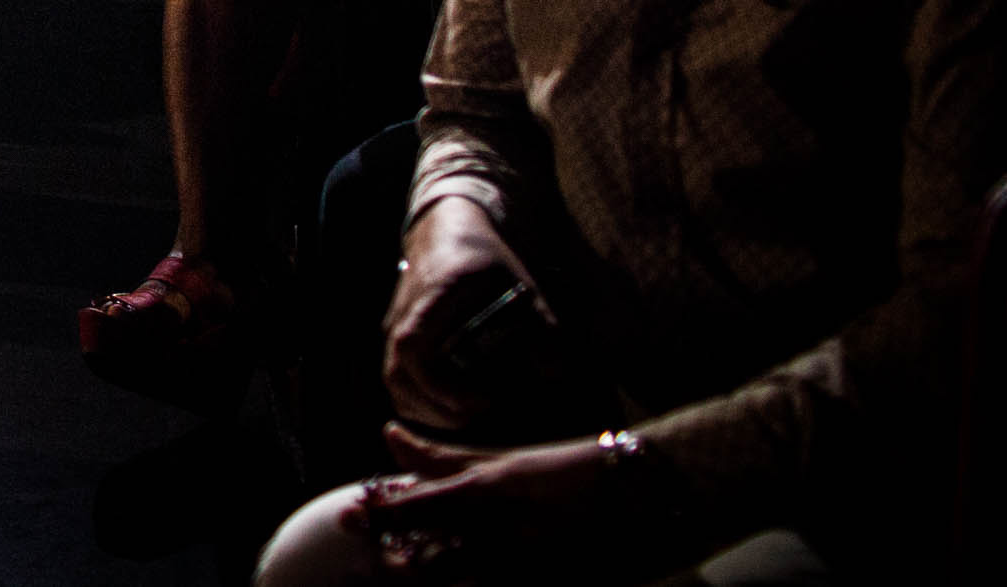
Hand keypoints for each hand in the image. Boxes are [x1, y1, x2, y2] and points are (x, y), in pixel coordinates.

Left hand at [341, 432, 647, 576]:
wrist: (657, 495)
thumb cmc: (576, 468)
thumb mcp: (507, 458)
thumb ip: (444, 456)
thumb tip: (389, 435)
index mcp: (487, 492)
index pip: (411, 510)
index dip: (373, 517)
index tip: (350, 517)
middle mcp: (502, 535)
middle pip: (424, 563)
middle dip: (398, 562)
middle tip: (387, 557)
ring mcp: (529, 571)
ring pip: (457, 586)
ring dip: (436, 578)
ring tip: (423, 568)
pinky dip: (472, 586)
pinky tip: (471, 578)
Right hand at [382, 196, 526, 432]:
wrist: (445, 231)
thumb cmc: (482, 258)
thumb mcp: (518, 283)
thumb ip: (541, 327)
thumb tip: (555, 372)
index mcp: (431, 301)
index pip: (414, 349)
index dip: (443, 385)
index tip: (483, 400)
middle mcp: (403, 317)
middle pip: (398, 377)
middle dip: (438, 410)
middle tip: (480, 417)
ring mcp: (395, 328)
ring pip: (394, 383)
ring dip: (425, 411)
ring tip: (466, 419)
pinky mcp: (396, 338)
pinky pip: (396, 380)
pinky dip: (418, 403)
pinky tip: (449, 411)